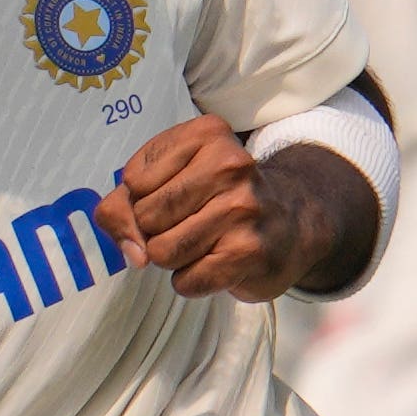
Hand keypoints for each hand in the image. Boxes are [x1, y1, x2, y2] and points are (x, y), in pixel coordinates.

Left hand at [98, 113, 330, 299]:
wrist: (292, 223)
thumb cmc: (218, 197)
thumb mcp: (172, 177)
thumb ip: (125, 204)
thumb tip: (131, 251)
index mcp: (207, 134)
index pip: (134, 179)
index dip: (140, 199)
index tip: (170, 194)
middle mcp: (229, 165)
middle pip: (146, 217)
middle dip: (155, 231)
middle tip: (189, 222)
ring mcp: (242, 208)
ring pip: (162, 252)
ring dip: (173, 258)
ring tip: (203, 242)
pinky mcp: (249, 252)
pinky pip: (187, 281)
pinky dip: (191, 281)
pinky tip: (215, 263)